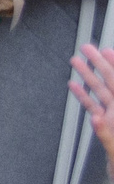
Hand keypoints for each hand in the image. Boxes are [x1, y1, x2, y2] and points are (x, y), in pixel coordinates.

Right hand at [72, 45, 113, 163]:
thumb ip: (107, 135)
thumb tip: (96, 118)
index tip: (107, 50)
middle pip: (110, 83)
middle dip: (99, 64)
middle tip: (87, 48)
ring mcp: (112, 118)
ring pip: (100, 92)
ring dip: (88, 76)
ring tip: (76, 61)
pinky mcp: (104, 126)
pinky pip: (93, 106)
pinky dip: (83, 96)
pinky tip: (75, 86)